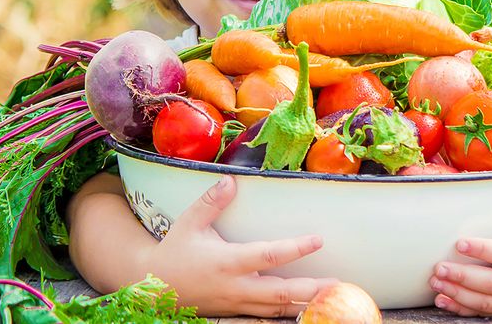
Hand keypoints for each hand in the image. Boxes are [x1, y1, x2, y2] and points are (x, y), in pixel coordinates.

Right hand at [138, 175, 337, 316]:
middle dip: (311, 290)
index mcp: (227, 262)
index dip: (295, 249)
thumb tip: (231, 180)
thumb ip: (211, 202)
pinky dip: (286, 313)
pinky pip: (266, 316)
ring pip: (276, 309)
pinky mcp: (235, 313)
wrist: (153, 287)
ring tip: (331, 297)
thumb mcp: (189, 222)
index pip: (268, 256)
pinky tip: (305, 309)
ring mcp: (236, 304)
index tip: (318, 240)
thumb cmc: (174, 251)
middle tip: (338, 284)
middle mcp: (236, 287)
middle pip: (281, 293)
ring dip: (305, 305)